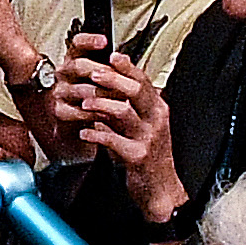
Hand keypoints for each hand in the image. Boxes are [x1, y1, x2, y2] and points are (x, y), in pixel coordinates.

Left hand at [58, 56, 181, 225]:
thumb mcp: (141, 127)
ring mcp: (148, 138)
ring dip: (101, 104)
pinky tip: (84, 133)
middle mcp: (155, 120)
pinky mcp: (137, 156)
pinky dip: (96, 134)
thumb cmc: (150, 157)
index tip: (111, 55)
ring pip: (124, 111)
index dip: (127, 66)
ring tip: (84, 103)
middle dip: (112, 78)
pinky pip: (114, 140)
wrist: (161, 190)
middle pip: (136, 90)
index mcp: (157, 110)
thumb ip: (127, 108)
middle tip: (92, 72)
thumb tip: (107, 89)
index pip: (144, 80)